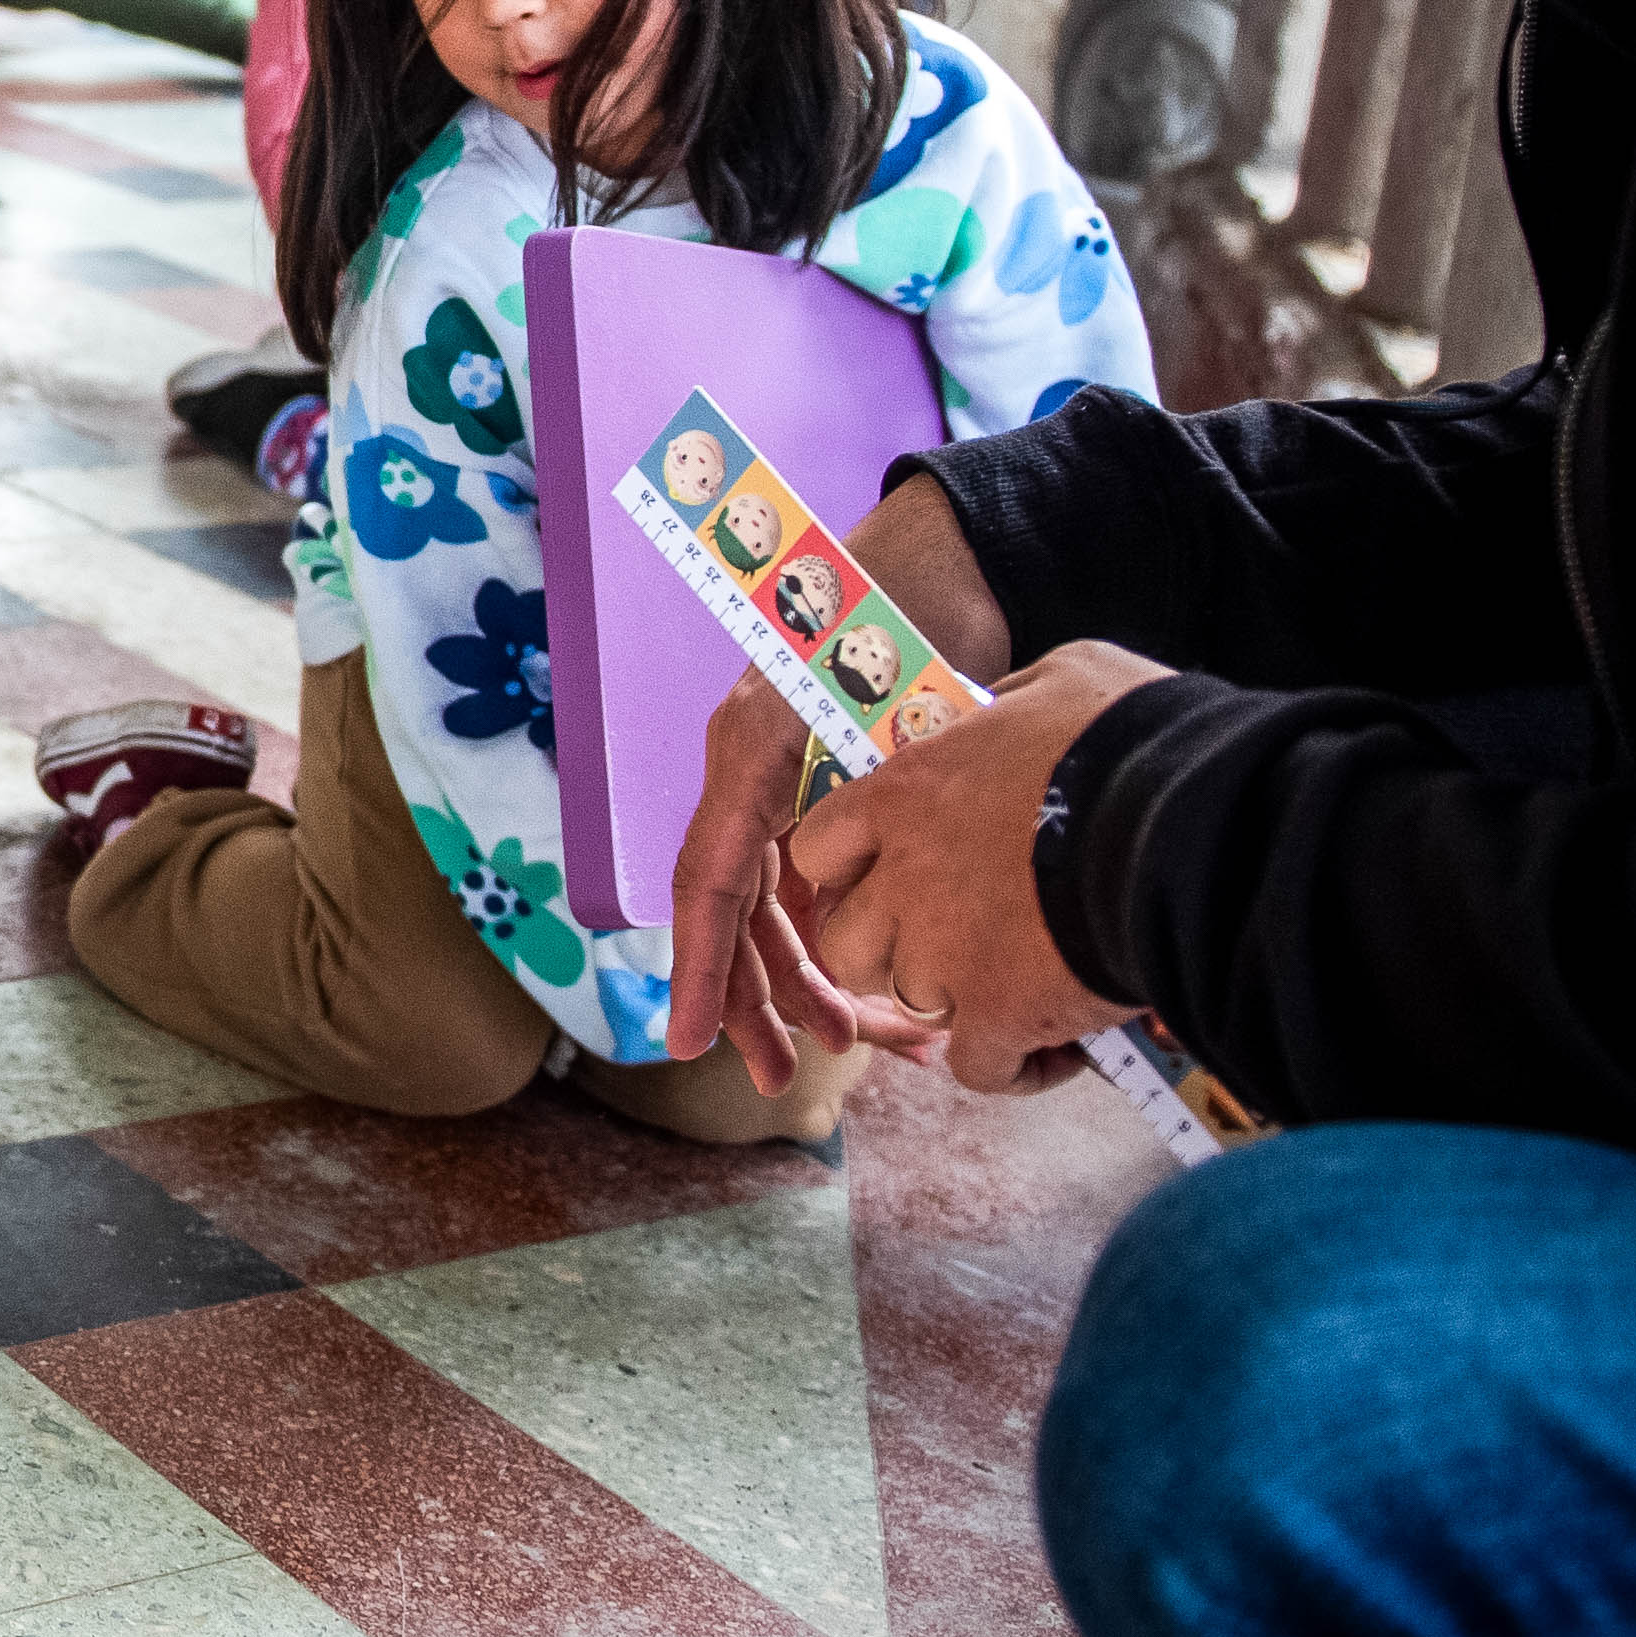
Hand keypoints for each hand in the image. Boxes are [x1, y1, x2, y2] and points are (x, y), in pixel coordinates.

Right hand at [663, 478, 1013, 1088]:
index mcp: (748, 754)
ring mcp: (783, 786)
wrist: (943, 561)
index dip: (699, 969)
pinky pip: (812, 882)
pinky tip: (885, 984)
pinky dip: (842, 936)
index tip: (692, 1044)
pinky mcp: (821, 792)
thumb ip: (839, 775)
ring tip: (867, 1043)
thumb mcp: (871, 688)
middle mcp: (751, 775)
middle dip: (760, 1000)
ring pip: (775, 908)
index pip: (708, 882)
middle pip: (736, 911)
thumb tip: (817, 885)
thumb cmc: (898, 611)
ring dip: (808, 979)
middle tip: (790, 1075)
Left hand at [776, 638, 1165, 1094]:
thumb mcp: (1061, 682)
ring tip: (1020, 985)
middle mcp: (904, 878)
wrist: (1198, 825)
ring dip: (955, 1000)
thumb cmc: (1134, 740)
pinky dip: (1015, 1066)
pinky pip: (979, 1067)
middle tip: (955, 939)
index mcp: (905, 794)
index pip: (822, 845)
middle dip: (890, 946)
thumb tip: (1002, 714)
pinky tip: (1060, 1050)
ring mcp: (943, 955)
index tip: (897, 872)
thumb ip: (1007, 707)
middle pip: (848, 940)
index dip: (854, 867)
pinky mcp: (998, 1016)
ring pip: (908, 1003)